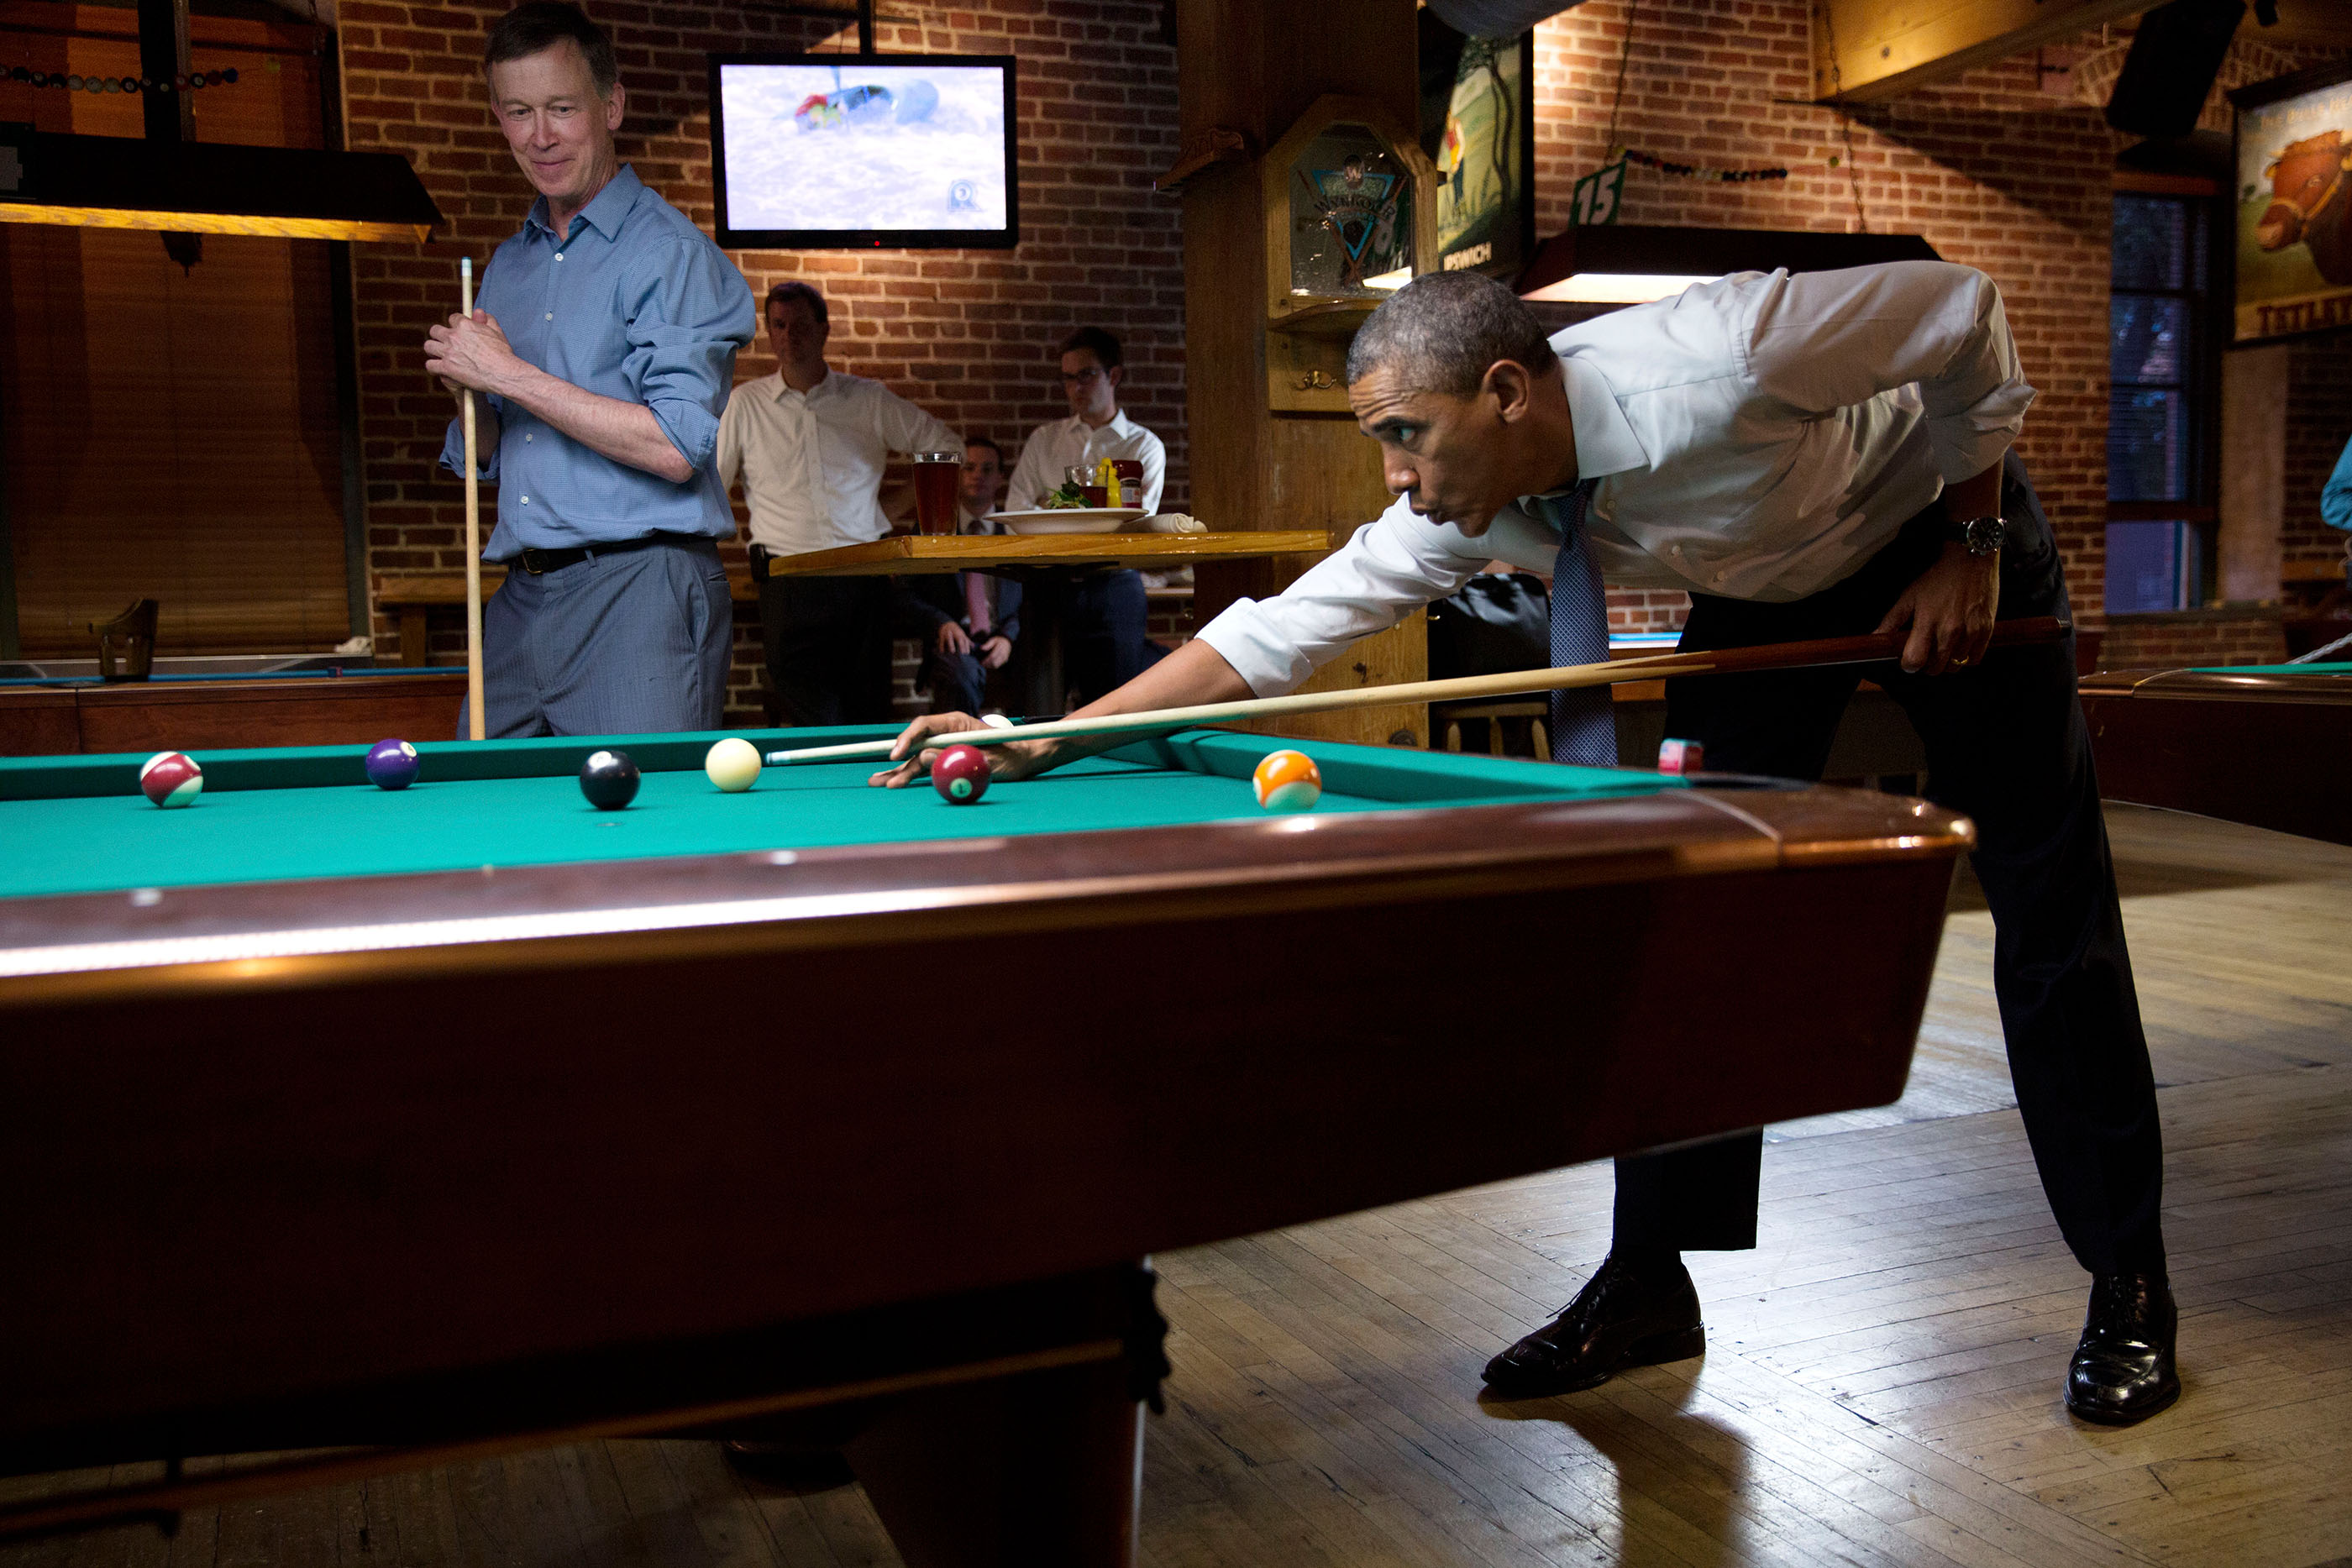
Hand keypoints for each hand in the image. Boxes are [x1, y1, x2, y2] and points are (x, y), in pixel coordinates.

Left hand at [425, 308, 522, 396]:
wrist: (503, 373)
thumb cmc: (503, 354)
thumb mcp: (497, 332)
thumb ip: (488, 320)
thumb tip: (480, 312)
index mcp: (465, 325)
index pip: (452, 318)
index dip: (455, 325)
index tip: (458, 331)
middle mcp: (453, 336)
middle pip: (435, 330)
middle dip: (440, 336)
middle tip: (446, 343)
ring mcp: (448, 352)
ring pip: (429, 346)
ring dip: (433, 350)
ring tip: (439, 355)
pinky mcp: (446, 368)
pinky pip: (430, 365)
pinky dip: (434, 367)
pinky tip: (439, 369)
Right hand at [868, 711, 1049, 788]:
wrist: (1027, 759)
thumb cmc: (1014, 755)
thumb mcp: (988, 760)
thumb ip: (957, 758)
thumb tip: (926, 758)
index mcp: (958, 723)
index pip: (925, 726)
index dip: (908, 740)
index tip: (897, 754)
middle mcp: (948, 733)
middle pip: (917, 745)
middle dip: (897, 760)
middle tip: (879, 777)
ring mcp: (946, 747)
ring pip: (918, 759)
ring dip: (899, 772)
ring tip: (877, 783)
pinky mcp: (947, 761)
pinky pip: (926, 768)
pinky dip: (910, 776)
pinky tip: (892, 782)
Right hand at [934, 620, 972, 655]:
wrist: (947, 623)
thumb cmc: (956, 630)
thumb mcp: (962, 634)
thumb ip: (966, 640)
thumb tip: (973, 646)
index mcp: (961, 633)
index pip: (965, 640)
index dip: (966, 646)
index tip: (967, 653)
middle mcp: (955, 632)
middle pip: (959, 638)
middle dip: (961, 645)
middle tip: (962, 653)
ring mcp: (948, 633)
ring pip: (949, 638)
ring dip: (951, 645)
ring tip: (952, 652)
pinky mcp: (942, 634)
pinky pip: (942, 640)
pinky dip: (941, 645)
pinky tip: (942, 651)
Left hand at [978, 634, 1012, 670]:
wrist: (1007, 643)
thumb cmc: (998, 641)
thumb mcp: (993, 640)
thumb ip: (988, 644)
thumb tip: (981, 648)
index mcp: (1000, 648)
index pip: (992, 656)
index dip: (986, 660)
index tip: (981, 662)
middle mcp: (1003, 654)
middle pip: (994, 662)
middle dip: (987, 664)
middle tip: (981, 664)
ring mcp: (1004, 658)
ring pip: (995, 665)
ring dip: (989, 666)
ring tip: (984, 665)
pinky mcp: (1005, 661)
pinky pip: (997, 666)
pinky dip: (992, 666)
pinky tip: (988, 665)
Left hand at [1876, 542, 1999, 674]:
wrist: (1970, 560)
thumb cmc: (1938, 578)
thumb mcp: (1909, 596)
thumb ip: (1892, 620)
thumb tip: (1876, 637)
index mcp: (1927, 622)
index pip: (1915, 661)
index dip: (1909, 665)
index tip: (1909, 660)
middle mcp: (1949, 630)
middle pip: (1935, 668)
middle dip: (1927, 665)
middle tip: (1926, 653)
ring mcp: (1970, 632)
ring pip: (1955, 666)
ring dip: (1947, 662)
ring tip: (1943, 648)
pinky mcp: (1986, 630)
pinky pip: (1975, 659)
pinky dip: (1966, 658)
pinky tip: (1959, 647)